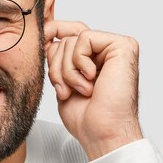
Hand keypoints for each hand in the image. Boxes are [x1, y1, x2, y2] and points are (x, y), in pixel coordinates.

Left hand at [45, 21, 142, 160]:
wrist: (102, 133)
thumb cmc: (85, 115)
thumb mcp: (61, 79)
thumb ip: (56, 54)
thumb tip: (44, 29)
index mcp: (93, 57)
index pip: (66, 32)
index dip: (49, 33)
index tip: (39, 40)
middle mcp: (106, 49)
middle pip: (64, 37)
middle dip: (56, 66)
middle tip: (65, 89)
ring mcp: (116, 46)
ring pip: (71, 40)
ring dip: (67, 71)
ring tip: (81, 90)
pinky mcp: (123, 45)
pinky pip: (84, 39)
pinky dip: (79, 63)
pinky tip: (91, 81)